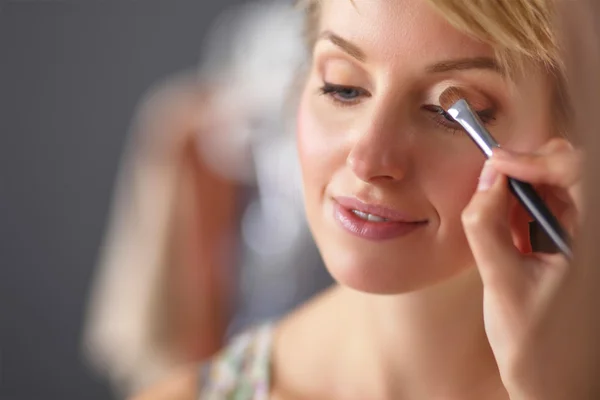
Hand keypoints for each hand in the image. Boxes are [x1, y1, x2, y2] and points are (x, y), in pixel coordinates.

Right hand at [461, 138, 593, 398]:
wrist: (552, 381)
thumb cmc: (535, 343)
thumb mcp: (501, 284)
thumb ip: (487, 229)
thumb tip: (483, 182)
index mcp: (589, 242)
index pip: (578, 173)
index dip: (537, 159)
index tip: (497, 164)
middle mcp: (590, 234)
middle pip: (571, 171)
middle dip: (529, 165)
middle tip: (493, 173)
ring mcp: (580, 239)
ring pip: (556, 186)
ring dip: (522, 185)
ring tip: (492, 199)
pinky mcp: (566, 245)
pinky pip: (547, 209)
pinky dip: (520, 205)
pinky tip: (502, 219)